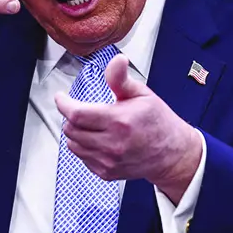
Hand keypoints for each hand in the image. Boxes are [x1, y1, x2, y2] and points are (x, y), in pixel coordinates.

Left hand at [54, 54, 202, 203]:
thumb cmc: (158, 122)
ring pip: (73, 145)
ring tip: (89, 124)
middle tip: (79, 109)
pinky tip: (97, 138)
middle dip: (70, 116)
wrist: (171, 154)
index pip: (77, 114)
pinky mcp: (106, 172)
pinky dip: (83, 146)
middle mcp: (112, 144)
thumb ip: (121, 79)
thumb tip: (117, 60)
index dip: (63, 104)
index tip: (61, 97)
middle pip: (72, 129)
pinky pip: (82, 158)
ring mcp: (108, 161)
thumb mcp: (142, 94)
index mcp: (119, 121)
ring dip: (75, 132)